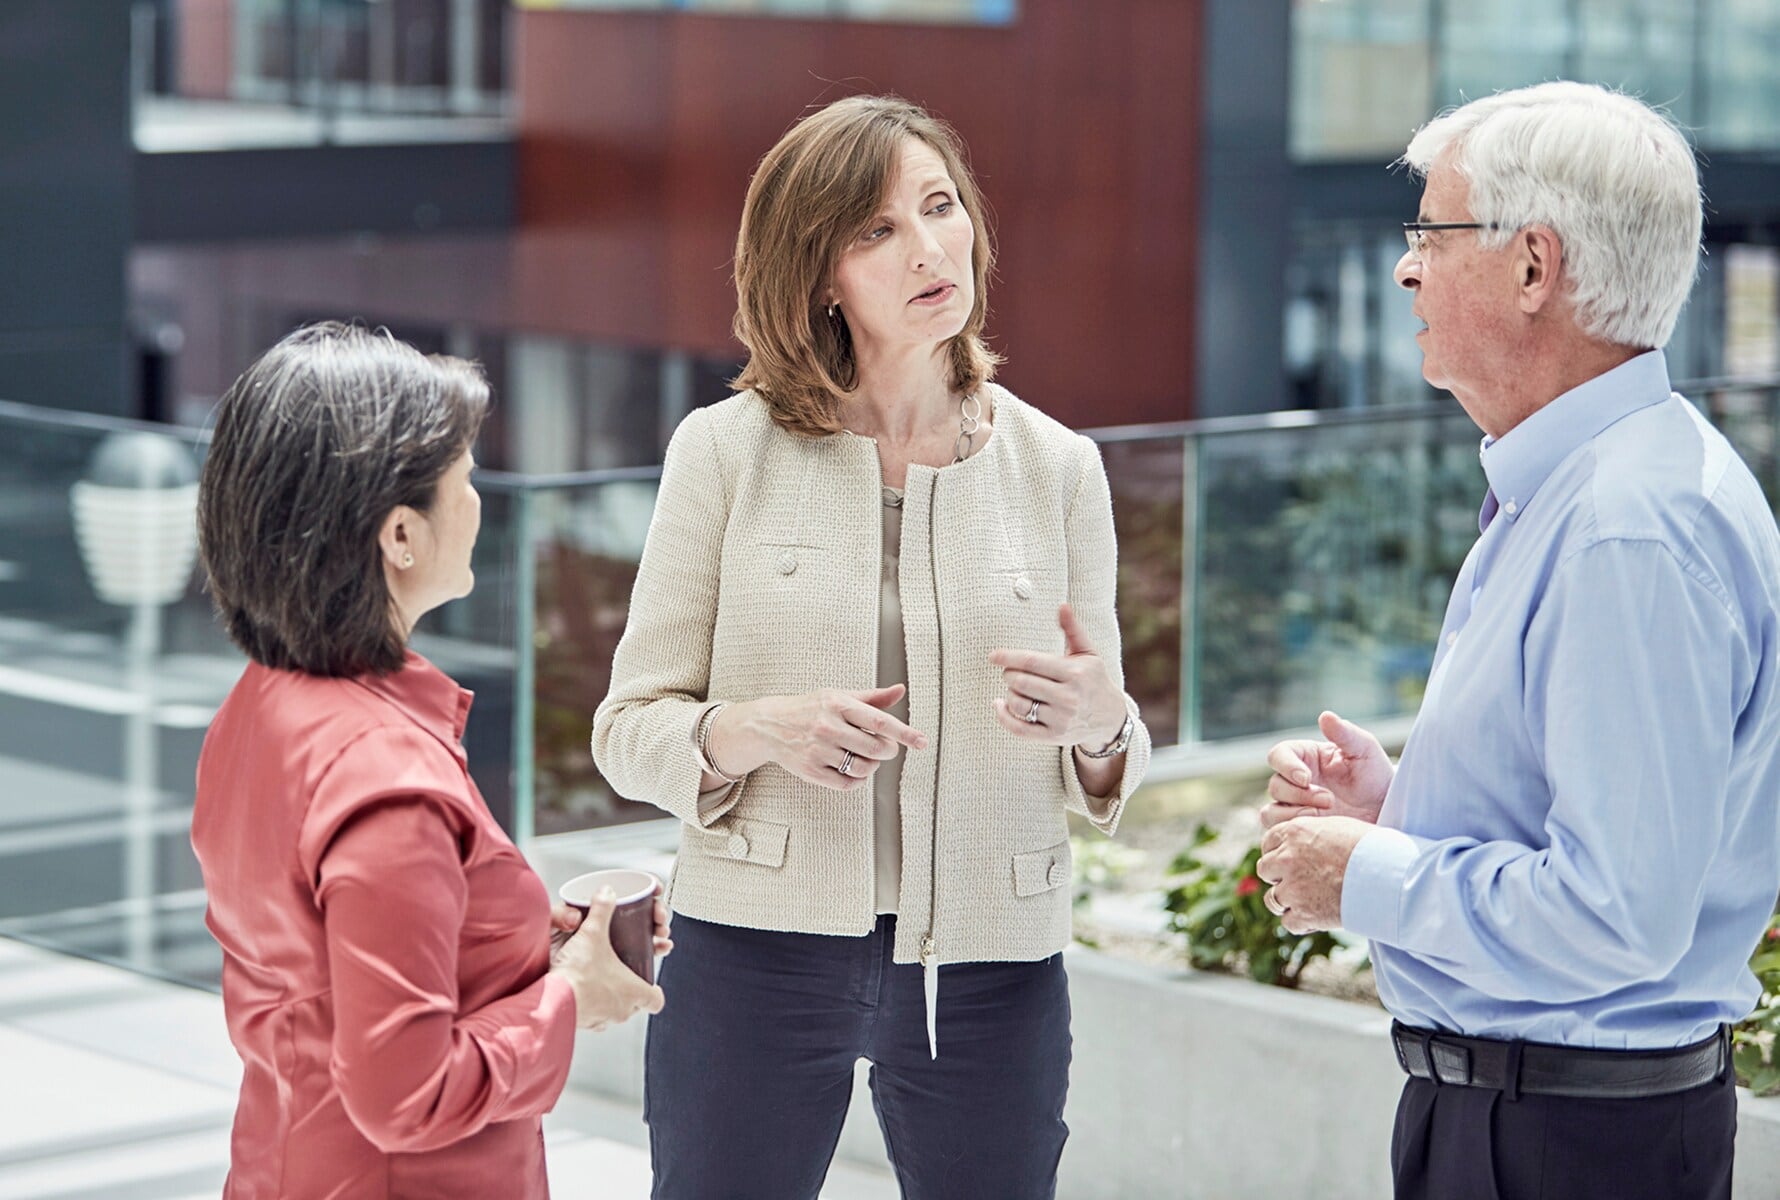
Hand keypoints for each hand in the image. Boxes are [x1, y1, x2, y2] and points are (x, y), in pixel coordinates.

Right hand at [547, 889, 665, 1030]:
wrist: (549, 999)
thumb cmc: (578, 973)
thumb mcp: (593, 934)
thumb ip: (602, 910)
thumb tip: (607, 892)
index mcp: (634, 992)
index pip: (656, 999)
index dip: (654, 989)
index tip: (648, 979)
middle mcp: (622, 1011)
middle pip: (635, 1004)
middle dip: (630, 988)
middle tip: (622, 972)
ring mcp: (602, 1020)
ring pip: (614, 1011)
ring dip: (611, 997)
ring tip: (601, 979)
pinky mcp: (583, 1023)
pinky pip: (594, 1016)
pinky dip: (592, 1005)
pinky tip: (581, 989)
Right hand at [710, 686, 926, 791]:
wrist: (770, 725)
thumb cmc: (810, 709)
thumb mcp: (839, 696)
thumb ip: (872, 698)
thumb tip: (900, 690)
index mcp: (838, 704)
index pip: (880, 721)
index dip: (905, 732)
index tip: (922, 742)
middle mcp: (828, 726)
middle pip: (876, 748)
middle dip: (887, 751)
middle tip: (884, 748)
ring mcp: (819, 750)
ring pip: (863, 768)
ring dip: (871, 766)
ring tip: (863, 756)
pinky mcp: (811, 771)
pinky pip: (847, 784)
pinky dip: (856, 780)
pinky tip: (850, 768)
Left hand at [990, 603, 1125, 749]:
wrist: (1110, 718)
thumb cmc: (1093, 679)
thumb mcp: (1088, 653)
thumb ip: (1073, 629)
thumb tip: (1062, 606)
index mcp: (1075, 673)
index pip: (1033, 662)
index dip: (1009, 657)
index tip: (993, 655)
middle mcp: (1068, 698)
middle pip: (1021, 682)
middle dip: (1009, 674)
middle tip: (1011, 671)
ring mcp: (1061, 719)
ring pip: (1018, 704)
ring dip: (1009, 693)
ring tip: (1016, 687)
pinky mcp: (1053, 736)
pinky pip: (1019, 729)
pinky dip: (1003, 716)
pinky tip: (1000, 705)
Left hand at [1255, 815, 1371, 934]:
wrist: (1388, 874)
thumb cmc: (1372, 846)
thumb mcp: (1339, 826)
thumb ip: (1314, 833)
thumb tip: (1309, 841)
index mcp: (1294, 832)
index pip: (1269, 841)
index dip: (1278, 851)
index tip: (1290, 859)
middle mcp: (1287, 858)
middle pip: (1265, 869)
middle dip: (1279, 876)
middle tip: (1298, 881)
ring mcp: (1293, 887)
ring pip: (1272, 898)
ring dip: (1287, 901)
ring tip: (1308, 901)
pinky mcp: (1303, 913)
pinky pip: (1288, 922)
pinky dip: (1301, 922)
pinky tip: (1316, 918)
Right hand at [1260, 711, 1392, 830]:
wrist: (1388, 812)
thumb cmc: (1376, 776)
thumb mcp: (1365, 750)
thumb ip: (1345, 733)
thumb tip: (1325, 715)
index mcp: (1305, 757)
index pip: (1278, 755)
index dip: (1286, 766)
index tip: (1306, 778)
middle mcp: (1295, 781)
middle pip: (1275, 785)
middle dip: (1300, 795)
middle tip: (1330, 800)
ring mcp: (1295, 806)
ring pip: (1270, 811)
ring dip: (1292, 814)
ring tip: (1322, 816)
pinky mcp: (1298, 828)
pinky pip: (1278, 830)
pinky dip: (1291, 830)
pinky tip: (1316, 830)